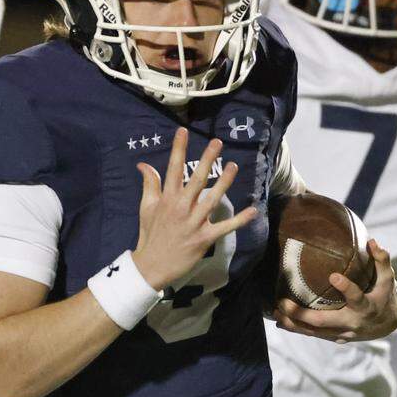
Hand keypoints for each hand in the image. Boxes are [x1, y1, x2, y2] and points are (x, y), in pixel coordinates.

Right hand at [133, 128, 257, 290]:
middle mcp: (181, 207)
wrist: (152, 265)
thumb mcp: (146, 208)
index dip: (179, 149)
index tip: (183, 131)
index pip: (173, 169)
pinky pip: (225, 227)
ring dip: (225, 182)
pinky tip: (253, 210)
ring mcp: (194, 223)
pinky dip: (239, 219)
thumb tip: (143, 164)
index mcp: (167, 198)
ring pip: (212, 199)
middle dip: (207, 160)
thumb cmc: (150, 234)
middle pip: (197, 179)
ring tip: (235, 166)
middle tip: (217, 142)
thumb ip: (149, 184)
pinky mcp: (204, 238)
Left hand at [273, 239, 396, 341]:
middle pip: (324, 321)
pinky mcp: (337, 338)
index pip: (356, 297)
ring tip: (276, 313)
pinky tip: (281, 322)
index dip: (346, 288)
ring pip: (315, 332)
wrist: (388, 324)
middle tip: (283, 302)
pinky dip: (298, 329)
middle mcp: (353, 323)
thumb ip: (382, 260)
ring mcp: (344, 333)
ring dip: (294, 324)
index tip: (333, 275)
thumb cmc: (385, 296)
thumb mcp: (388, 279)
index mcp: (367, 307)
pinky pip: (314, 335)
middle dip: (302, 314)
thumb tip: (372, 242)